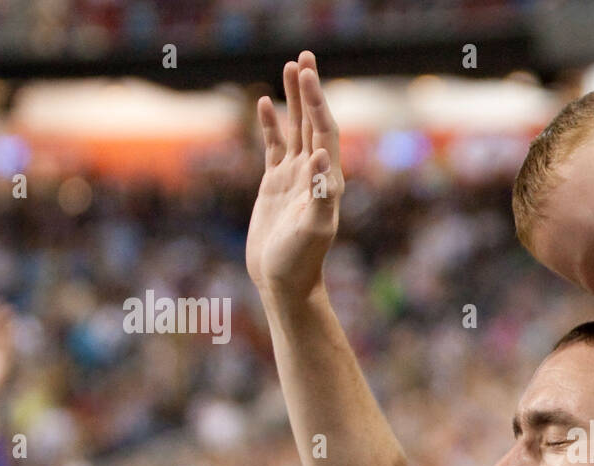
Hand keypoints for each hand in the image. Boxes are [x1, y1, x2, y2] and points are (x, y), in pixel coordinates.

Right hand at [246, 51, 343, 300]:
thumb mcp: (314, 229)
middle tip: (305, 56)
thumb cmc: (301, 260)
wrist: (284, 281)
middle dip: (310, 90)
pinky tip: (265, 103)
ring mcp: (295, 178)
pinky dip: (271, 124)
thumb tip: (322, 158)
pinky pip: (275, 147)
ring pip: (296, 129)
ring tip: (291, 67)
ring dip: (294, 100)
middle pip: (314, 122)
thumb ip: (321, 194)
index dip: (318, 102)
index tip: (309, 74)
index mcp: (328, 181)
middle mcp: (316, 175)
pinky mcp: (276, 186)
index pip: (325, 131)